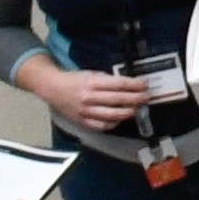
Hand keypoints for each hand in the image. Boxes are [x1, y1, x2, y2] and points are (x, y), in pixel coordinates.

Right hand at [31, 59, 155, 132]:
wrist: (52, 88)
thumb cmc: (74, 79)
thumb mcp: (92, 74)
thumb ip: (108, 80)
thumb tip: (129, 85)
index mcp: (93, 82)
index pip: (119, 84)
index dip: (135, 85)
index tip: (145, 84)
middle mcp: (90, 97)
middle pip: (118, 100)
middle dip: (136, 99)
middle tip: (146, 97)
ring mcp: (85, 111)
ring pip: (112, 115)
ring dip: (127, 113)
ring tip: (136, 109)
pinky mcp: (82, 121)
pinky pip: (101, 125)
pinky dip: (113, 123)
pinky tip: (120, 119)